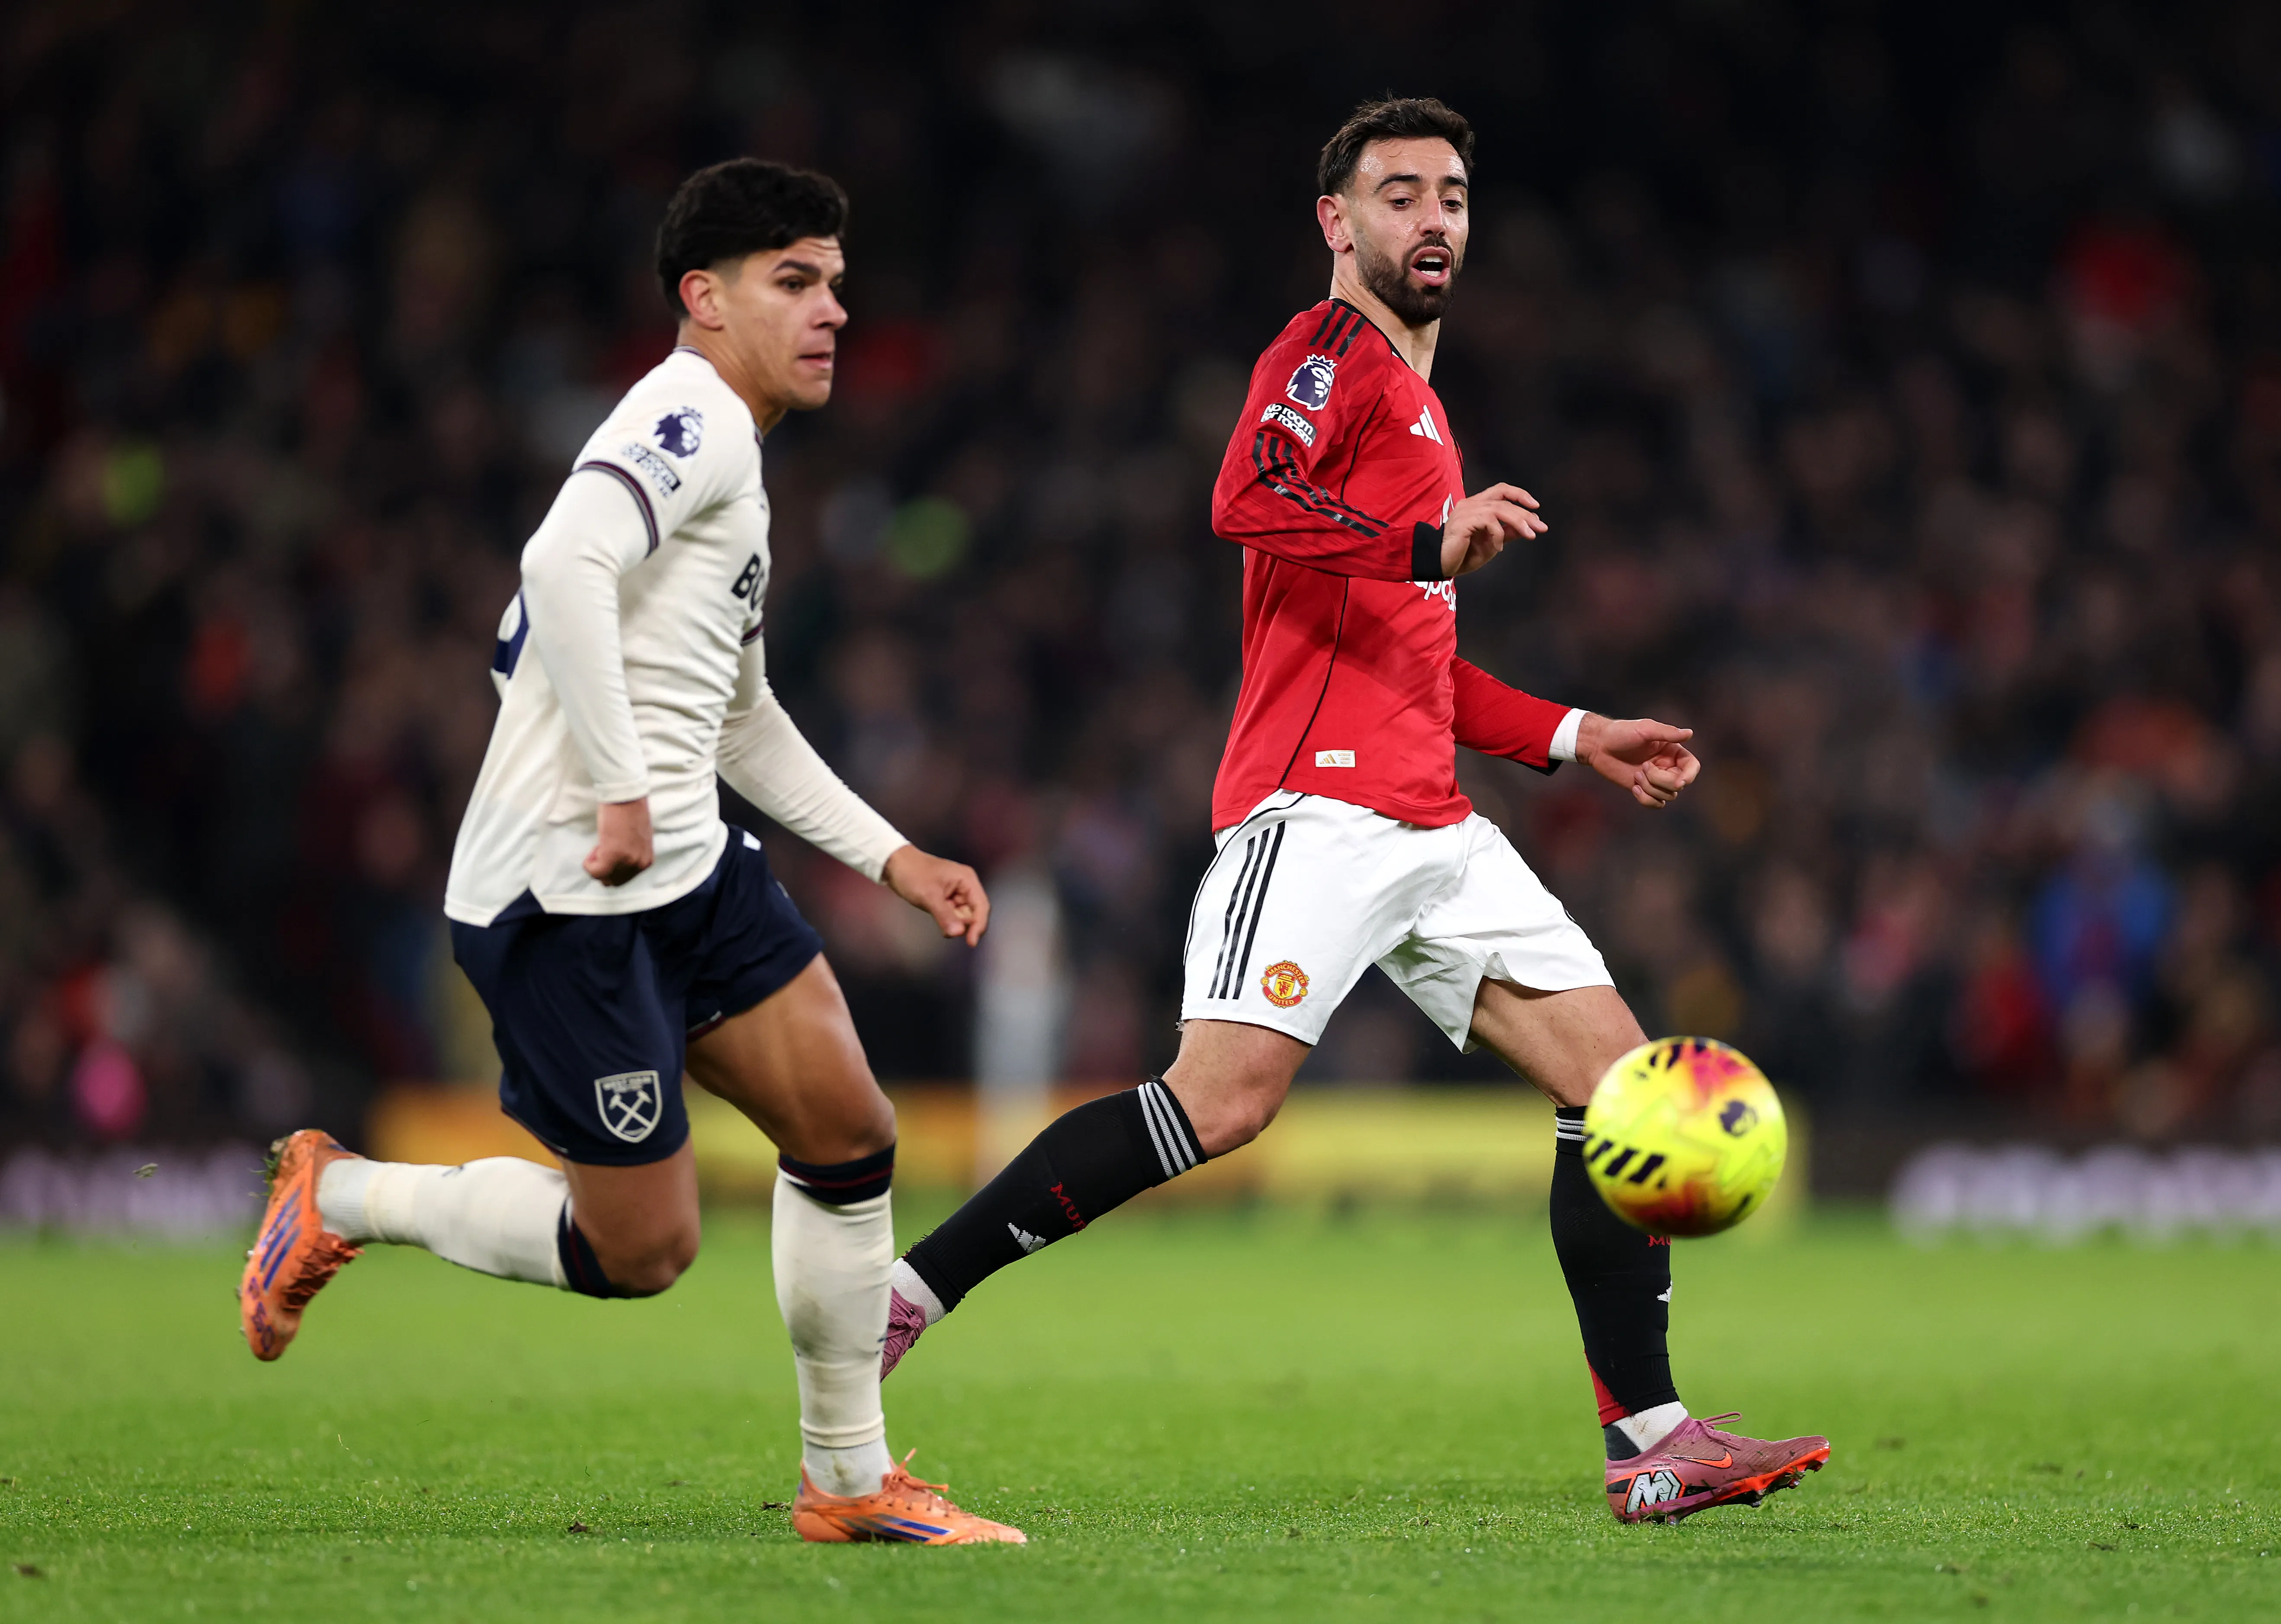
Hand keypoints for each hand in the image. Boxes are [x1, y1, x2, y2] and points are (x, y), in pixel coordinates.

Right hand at [584, 797, 653, 884]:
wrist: (626, 796)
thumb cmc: (629, 813)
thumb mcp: (637, 841)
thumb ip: (631, 855)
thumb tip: (617, 865)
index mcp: (646, 861)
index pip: (624, 879)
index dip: (612, 866)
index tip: (610, 848)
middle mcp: (640, 864)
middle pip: (614, 881)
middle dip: (604, 867)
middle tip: (603, 847)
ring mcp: (627, 861)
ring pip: (603, 877)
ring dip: (597, 864)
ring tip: (601, 844)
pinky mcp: (613, 856)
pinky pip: (595, 871)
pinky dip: (589, 864)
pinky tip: (595, 847)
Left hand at [882, 844, 990, 945]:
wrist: (894, 864)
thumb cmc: (912, 874)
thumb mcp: (928, 896)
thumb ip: (944, 915)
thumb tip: (958, 933)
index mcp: (967, 880)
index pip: (981, 907)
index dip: (979, 925)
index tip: (971, 942)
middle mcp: (965, 886)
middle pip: (974, 913)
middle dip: (963, 924)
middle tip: (947, 929)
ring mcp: (956, 893)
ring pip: (963, 916)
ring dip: (953, 922)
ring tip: (937, 915)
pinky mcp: (947, 898)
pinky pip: (953, 914)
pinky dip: (947, 920)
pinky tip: (937, 919)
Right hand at [1439, 483, 1546, 577]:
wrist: (1441, 565)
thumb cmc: (1463, 555)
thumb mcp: (1492, 543)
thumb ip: (1507, 533)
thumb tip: (1527, 528)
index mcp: (1476, 505)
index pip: (1501, 490)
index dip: (1519, 494)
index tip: (1536, 507)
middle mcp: (1471, 504)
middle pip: (1504, 501)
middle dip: (1526, 514)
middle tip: (1540, 528)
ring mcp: (1466, 511)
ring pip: (1500, 509)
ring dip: (1519, 522)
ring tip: (1529, 535)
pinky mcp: (1463, 521)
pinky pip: (1490, 522)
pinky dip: (1499, 535)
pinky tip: (1498, 548)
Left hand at [1576, 714, 1699, 808]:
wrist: (1598, 745)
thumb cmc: (1621, 733)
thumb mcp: (1645, 729)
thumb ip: (1667, 732)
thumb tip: (1690, 733)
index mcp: (1672, 751)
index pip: (1692, 767)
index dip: (1689, 776)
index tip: (1678, 781)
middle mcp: (1668, 766)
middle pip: (1678, 785)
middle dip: (1661, 780)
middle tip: (1643, 767)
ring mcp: (1656, 779)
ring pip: (1667, 796)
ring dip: (1650, 788)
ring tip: (1636, 774)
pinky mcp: (1644, 789)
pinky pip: (1655, 803)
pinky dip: (1646, 799)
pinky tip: (1633, 788)